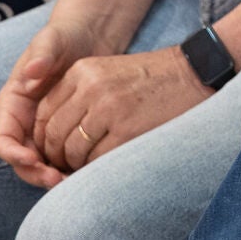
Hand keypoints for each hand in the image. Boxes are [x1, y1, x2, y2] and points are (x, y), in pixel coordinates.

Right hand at [0, 23, 99, 187]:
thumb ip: (42, 55)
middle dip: (35, 172)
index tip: (32, 160)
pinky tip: (89, 172)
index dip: (12, 153)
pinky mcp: (65, 131)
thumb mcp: (52, 40)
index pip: (3, 138)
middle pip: (20, 158)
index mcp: (12, 104)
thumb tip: (33, 72)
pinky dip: (70, 166)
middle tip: (58, 180)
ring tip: (75, 182)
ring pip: (41, 162)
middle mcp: (24, 121)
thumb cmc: (64, 37)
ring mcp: (43, 128)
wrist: (88, 37)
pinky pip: (62, 156)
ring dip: (52, 175)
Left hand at [29, 45, 212, 173]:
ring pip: (72, 149)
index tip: (53, 149)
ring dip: (75, 165)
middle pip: (54, 133)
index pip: (44, 112)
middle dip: (56, 156)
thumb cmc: (152, 77)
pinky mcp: (127, 129)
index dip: (44, 138)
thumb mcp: (107, 73)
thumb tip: (51, 135)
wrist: (195, 72)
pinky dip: (95, 168)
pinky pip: (96, 158)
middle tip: (65, 165)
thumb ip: (78, 95)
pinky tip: (104, 166)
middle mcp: (91, 87)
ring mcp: (109, 109)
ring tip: (86, 167)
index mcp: (82, 71)